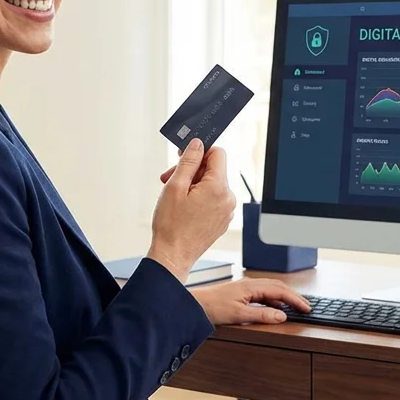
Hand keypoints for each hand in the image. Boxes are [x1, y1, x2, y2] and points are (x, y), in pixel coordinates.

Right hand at [147, 139, 235, 279]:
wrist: (173, 256)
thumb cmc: (172, 226)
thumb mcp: (175, 186)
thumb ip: (189, 161)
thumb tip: (197, 144)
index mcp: (218, 188)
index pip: (218, 153)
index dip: (200, 151)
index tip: (186, 156)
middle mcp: (228, 198)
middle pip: (213, 170)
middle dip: (192, 170)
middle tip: (171, 177)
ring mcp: (227, 211)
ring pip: (212, 185)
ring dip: (193, 184)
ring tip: (174, 195)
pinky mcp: (222, 219)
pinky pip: (213, 199)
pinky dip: (199, 197)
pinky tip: (183, 205)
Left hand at [190, 278, 311, 325]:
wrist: (195, 304)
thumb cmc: (213, 307)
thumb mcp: (239, 315)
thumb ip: (262, 316)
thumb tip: (282, 316)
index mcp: (252, 286)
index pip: (280, 291)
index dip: (295, 299)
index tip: (305, 307)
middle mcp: (250, 284)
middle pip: (279, 287)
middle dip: (294, 296)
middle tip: (306, 307)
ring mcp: (246, 287)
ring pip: (272, 289)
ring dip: (285, 297)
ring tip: (296, 306)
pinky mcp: (242, 293)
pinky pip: (264, 293)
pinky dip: (275, 299)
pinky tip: (276, 308)